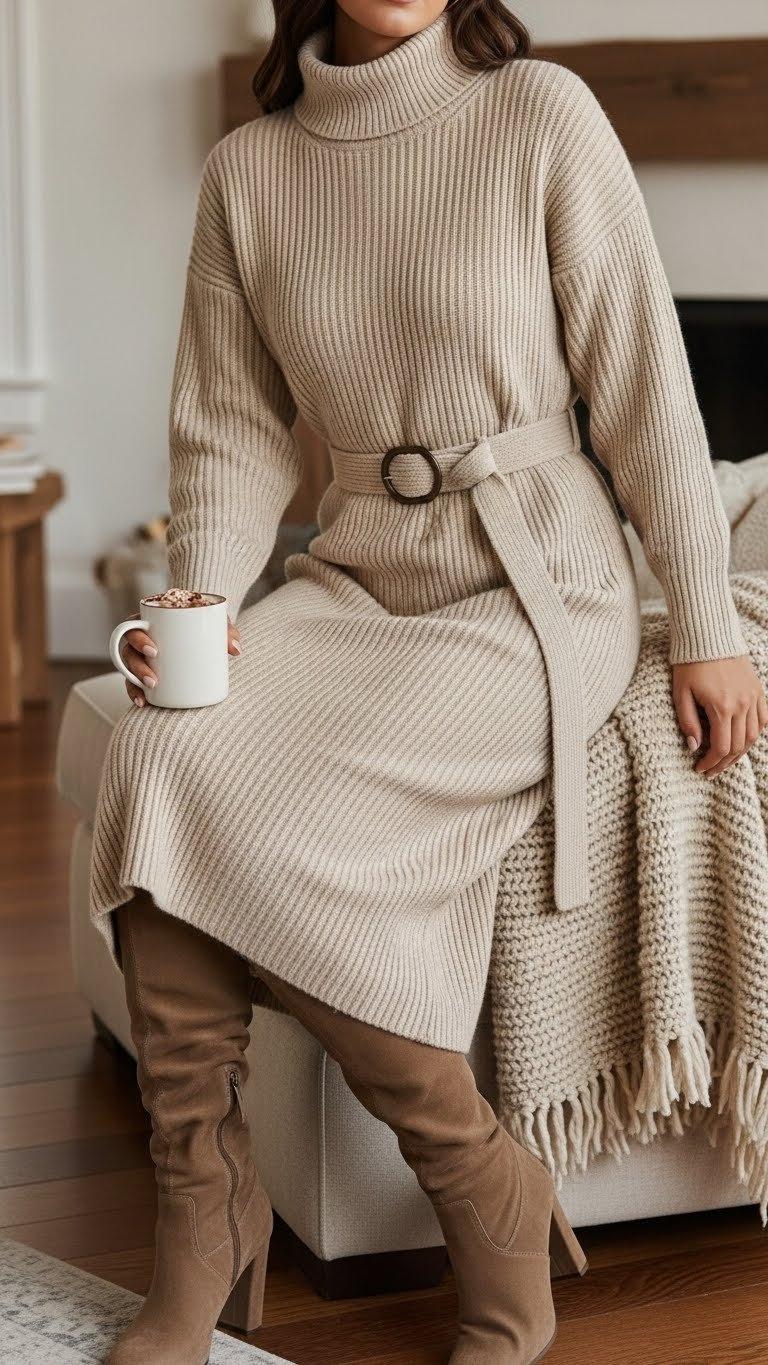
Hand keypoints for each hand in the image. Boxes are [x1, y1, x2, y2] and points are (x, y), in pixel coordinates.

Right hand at [120, 611, 241, 708]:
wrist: (204, 628)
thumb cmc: (205, 622)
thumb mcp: (215, 621)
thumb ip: (227, 631)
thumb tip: (235, 650)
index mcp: (150, 620)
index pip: (132, 626)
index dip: (138, 639)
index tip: (154, 651)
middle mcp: (140, 638)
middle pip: (128, 651)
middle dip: (137, 667)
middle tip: (154, 679)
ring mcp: (141, 656)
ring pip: (128, 669)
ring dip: (134, 682)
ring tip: (150, 690)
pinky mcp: (146, 671)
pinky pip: (133, 682)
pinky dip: (135, 692)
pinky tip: (142, 702)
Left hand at [672, 655, 767, 778]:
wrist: (709, 636)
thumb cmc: (690, 664)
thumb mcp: (681, 694)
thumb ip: (688, 722)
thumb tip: (694, 747)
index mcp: (722, 707)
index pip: (721, 747)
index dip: (711, 763)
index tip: (700, 769)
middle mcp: (742, 705)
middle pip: (738, 746)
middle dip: (723, 763)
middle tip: (710, 770)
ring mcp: (753, 697)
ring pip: (753, 736)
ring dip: (740, 752)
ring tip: (725, 760)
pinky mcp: (758, 690)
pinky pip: (763, 719)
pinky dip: (755, 734)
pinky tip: (743, 740)